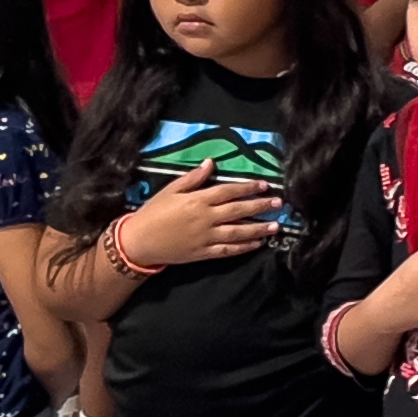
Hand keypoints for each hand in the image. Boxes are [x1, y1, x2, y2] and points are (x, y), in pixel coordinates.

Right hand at [127, 160, 284, 266]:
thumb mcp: (170, 190)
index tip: (265, 186)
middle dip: (260, 206)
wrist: (139, 242)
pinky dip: (244, 247)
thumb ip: (193, 178)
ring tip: (275, 226)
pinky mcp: (203, 253)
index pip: (229, 191)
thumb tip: (211, 163)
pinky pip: (228, 250)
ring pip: (238, 232)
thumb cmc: (153, 212)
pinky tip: (257, 244)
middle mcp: (205, 218)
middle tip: (279, 204)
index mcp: (198, 200)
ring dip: (258, 229)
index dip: (248, 188)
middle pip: (238, 211)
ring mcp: (206, 237)